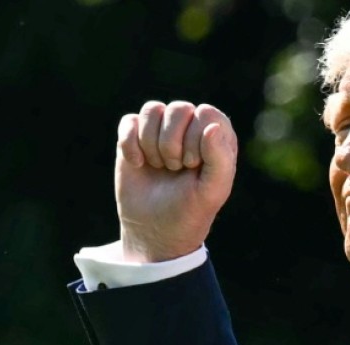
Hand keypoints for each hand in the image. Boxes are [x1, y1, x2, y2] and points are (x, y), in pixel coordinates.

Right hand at [115, 101, 237, 261]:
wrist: (155, 231)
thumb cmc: (190, 210)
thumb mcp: (213, 191)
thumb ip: (220, 159)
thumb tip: (211, 126)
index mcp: (217, 136)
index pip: (207, 114)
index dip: (196, 139)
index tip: (193, 166)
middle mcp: (191, 127)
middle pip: (179, 109)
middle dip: (172, 144)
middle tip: (175, 169)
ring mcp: (162, 130)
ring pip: (152, 110)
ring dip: (152, 144)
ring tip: (160, 167)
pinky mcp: (135, 137)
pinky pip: (129, 121)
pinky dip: (130, 144)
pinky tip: (138, 164)